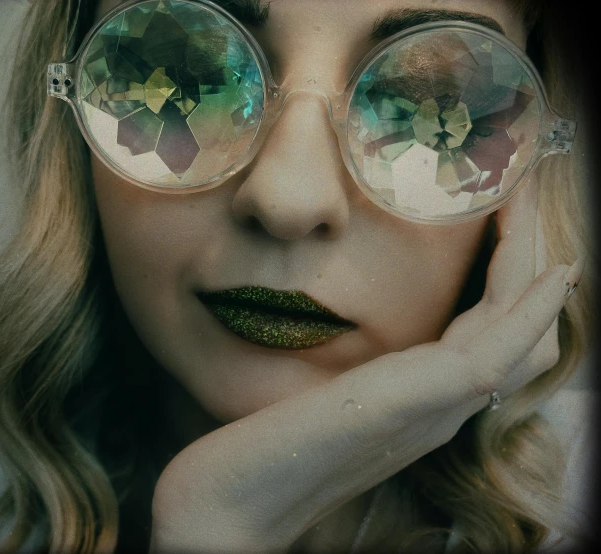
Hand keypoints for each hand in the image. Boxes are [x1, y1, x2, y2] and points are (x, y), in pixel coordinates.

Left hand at [149, 183, 580, 552]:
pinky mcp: (415, 399)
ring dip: (532, 271)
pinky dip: (532, 307)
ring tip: (529, 209)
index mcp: (415, 409)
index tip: (508, 237)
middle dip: (528, 269)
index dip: (510, 296)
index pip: (485, 345)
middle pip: (516, 338)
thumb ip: (342, 376)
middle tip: (525, 202)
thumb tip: (335, 336)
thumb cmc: (259, 454)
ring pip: (518, 337)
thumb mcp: (310, 401)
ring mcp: (433, 409)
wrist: (230, 509)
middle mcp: (438, 412)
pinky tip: (547, 270)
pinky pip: (498, 348)